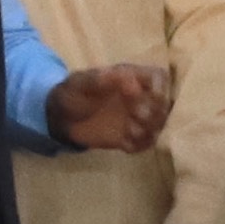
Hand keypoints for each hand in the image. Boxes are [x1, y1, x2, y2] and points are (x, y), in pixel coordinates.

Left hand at [46, 59, 175, 156]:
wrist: (60, 118)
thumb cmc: (72, 93)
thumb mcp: (82, 83)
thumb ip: (102, 80)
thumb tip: (131, 82)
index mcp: (130, 78)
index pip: (159, 78)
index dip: (160, 87)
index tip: (150, 95)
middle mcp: (139, 98)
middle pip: (164, 104)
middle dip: (154, 111)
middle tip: (135, 115)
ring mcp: (135, 119)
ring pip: (159, 125)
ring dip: (149, 130)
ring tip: (129, 130)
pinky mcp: (129, 137)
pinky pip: (145, 143)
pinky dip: (139, 145)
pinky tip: (124, 143)